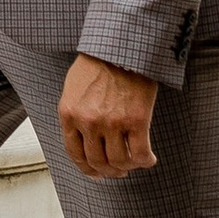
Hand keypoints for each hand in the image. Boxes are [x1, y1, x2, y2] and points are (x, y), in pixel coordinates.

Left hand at [58, 52, 158, 179]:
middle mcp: (88, 122)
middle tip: (117, 171)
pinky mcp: (137, 120)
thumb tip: (81, 139)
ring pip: (119, 162)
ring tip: (133, 164)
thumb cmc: (98, 62)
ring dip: (127, 167)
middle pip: (97, 162)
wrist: (122, 45)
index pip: (75, 154)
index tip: (96, 173)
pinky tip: (149, 159)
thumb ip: (74, 114)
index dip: (87, 168)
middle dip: (108, 171)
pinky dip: (146, 161)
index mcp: (69, 114)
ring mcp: (112, 123)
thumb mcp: (73, 88)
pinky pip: (141, 154)